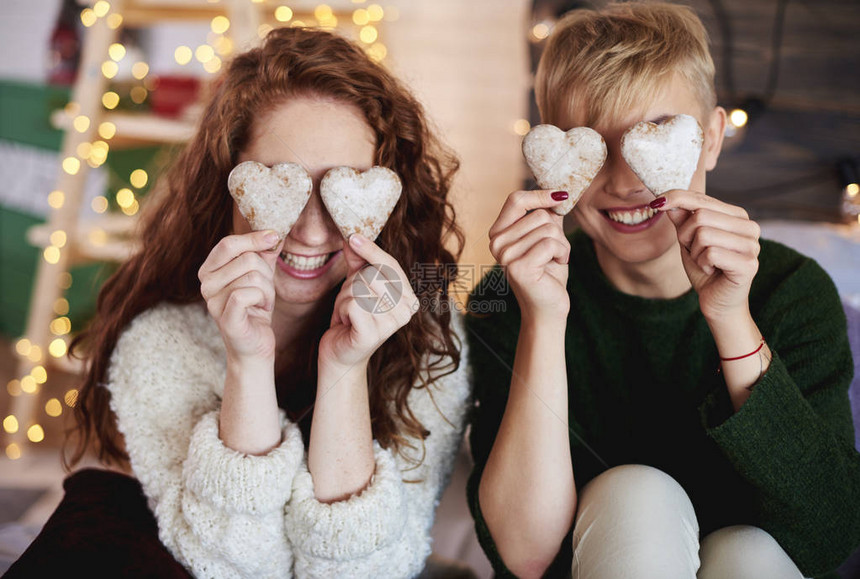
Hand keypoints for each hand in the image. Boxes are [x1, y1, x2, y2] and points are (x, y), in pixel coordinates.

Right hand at [198, 230, 280, 360]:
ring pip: (252, 277)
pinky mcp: (225, 318)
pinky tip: (261, 309)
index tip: (274, 236)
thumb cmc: (255, 307)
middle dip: (266, 273)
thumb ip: (264, 253)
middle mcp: (205, 284)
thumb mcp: (261, 275)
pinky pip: (247, 294)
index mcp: (209, 270)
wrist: (255, 343)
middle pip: (246, 259)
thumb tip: (274, 233)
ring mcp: (212, 302)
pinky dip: (263, 299)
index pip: (228, 243)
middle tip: (265, 289)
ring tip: (262, 302)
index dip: (253, 238)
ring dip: (268, 290)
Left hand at [318, 234, 418, 369]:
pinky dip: (342, 311)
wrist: (340, 353)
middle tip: (352, 303)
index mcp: (408, 298)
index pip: (391, 265)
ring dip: (345, 299)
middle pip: (372, 275)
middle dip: (352, 285)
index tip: (352, 237)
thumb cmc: (352, 318)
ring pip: (359, 289)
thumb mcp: (356, 285)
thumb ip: (359, 261)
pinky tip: (347, 323)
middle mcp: (406, 311)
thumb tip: (353, 236)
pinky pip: (352, 304)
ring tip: (349, 314)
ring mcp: (391, 324)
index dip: (371, 250)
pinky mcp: (373, 334)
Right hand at [488, 190, 570, 320]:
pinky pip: (550, 243)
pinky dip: (562, 253)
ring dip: (562, 244)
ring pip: (548, 228)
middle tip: (555, 251)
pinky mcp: (518, 267)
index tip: (562, 196)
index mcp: (499, 233)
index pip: (516, 199)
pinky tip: (557, 265)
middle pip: (539, 214)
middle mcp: (496, 243)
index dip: (541, 194)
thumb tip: (558, 190)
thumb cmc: (548, 272)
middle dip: (557, 231)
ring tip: (555, 260)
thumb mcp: (548, 238)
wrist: (548, 308)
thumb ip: (548, 215)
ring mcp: (505, 256)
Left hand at [656, 190, 759, 320]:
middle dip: (685, 236)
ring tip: (705, 262)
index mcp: (737, 216)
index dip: (677, 198)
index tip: (656, 202)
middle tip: (694, 251)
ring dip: (695, 252)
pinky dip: (702, 264)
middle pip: (700, 216)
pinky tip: (712, 271)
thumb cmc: (705, 269)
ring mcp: (752, 245)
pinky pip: (710, 253)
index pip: (702, 198)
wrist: (718, 301)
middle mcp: (749, 226)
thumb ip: (682, 219)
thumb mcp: (688, 241)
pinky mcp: (749, 264)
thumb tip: (667, 198)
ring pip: (704, 234)